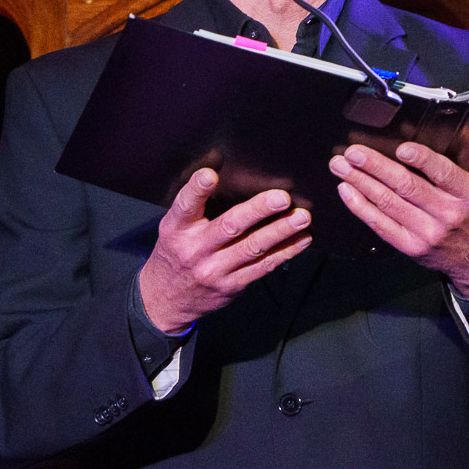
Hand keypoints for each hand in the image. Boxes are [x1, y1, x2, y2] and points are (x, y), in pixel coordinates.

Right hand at [138, 168, 312, 332]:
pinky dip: (286, 251)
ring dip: (281, 231)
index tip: (210, 175)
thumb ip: (196, 206)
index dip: (196, 190)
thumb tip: (222, 168)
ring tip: (302, 218)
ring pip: (253, 247)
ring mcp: (215, 270)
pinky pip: (263, 266)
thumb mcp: (175, 229)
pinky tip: (302, 239)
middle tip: (282, 197)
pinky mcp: (233, 285)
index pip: (185, 206)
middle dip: (258, 210)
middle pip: (229, 226)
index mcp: (177, 230)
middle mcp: (195, 250)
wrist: (166, 301)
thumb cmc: (176, 252)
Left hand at [329, 130, 468, 295]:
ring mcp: (427, 234)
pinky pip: (382, 226)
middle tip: (353, 153)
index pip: (443, 175)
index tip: (402, 149)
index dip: (422, 162)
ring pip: (390, 205)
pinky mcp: (411, 247)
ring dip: (361, 184)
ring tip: (341, 166)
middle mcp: (448, 216)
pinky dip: (362, 209)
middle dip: (376, 168)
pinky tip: (347, 192)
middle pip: (407, 188)